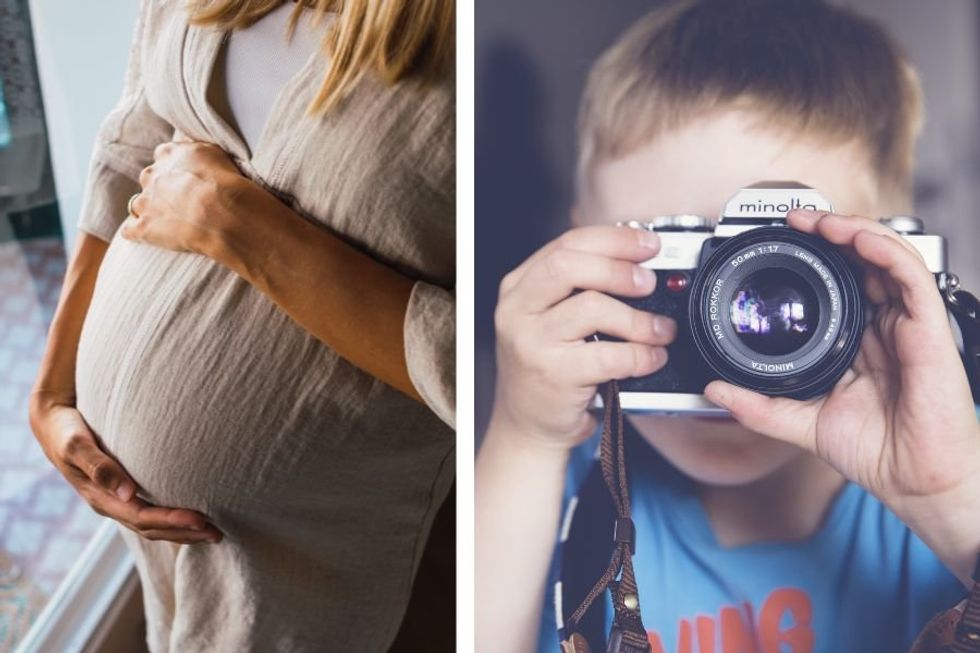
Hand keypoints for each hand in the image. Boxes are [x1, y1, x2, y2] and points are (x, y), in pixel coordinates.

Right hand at [29, 392, 222, 543]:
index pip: (142, 517)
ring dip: (183, 532)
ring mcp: (117, 501)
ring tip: (214, 533)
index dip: (172, 521)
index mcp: (101, 498)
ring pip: (153, 526)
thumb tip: (127, 492)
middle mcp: (111, 504)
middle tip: (217, 533)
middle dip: (184, 533)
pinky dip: (174, 520)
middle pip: (151, 529)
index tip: (201, 519)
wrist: (53, 424)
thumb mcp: (76, 445)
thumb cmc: (66, 430)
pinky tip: (194, 519)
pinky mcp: (124, 493)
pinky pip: (151, 514)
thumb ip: (99, 466)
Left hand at [120, 140, 247, 255]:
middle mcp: (152, 176)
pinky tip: (151, 236)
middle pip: (149, 180)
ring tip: (170, 223)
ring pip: (138, 205)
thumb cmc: (225, 183)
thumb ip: (196, 150)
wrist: (222, 213)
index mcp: (168, 155)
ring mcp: (145, 203)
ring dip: (149, 212)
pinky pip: (130, 230)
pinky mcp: (143, 228)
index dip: (175, 169)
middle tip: (183, 202)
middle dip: (161, 189)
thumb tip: (190, 148)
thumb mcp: (214, 152)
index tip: (187, 179)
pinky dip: (138, 232)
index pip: (164, 156)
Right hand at [491, 225, 675, 449]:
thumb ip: (579, 288)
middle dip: (619, 268)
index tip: (648, 245)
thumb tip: (638, 262)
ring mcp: (532, 343)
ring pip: (593, 308)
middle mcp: (518, 311)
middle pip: (569, 266)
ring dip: (638, 318)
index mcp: (519, 287)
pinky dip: (640, 355)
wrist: (526, 424)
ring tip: (660, 329)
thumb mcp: (548, 318)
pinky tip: (651, 358)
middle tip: (649, 283)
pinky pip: (609, 355)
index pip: (566, 244)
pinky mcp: (554, 375)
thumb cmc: (547, 367)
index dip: (613, 239)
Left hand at [704, 209, 979, 507]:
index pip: (841, 281)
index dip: (816, 255)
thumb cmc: (876, 452)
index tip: (781, 241)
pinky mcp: (929, 329)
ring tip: (819, 221)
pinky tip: (857, 238)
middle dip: (830, 231)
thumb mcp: (801, 422)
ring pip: (887, 256)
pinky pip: (911, 276)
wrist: (915, 483)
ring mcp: (908, 324)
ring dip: (853, 230)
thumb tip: (714, 390)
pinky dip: (884, 250)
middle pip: (863, 260)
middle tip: (795, 220)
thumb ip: (758, 405)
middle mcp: (885, 325)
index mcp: (859, 339)